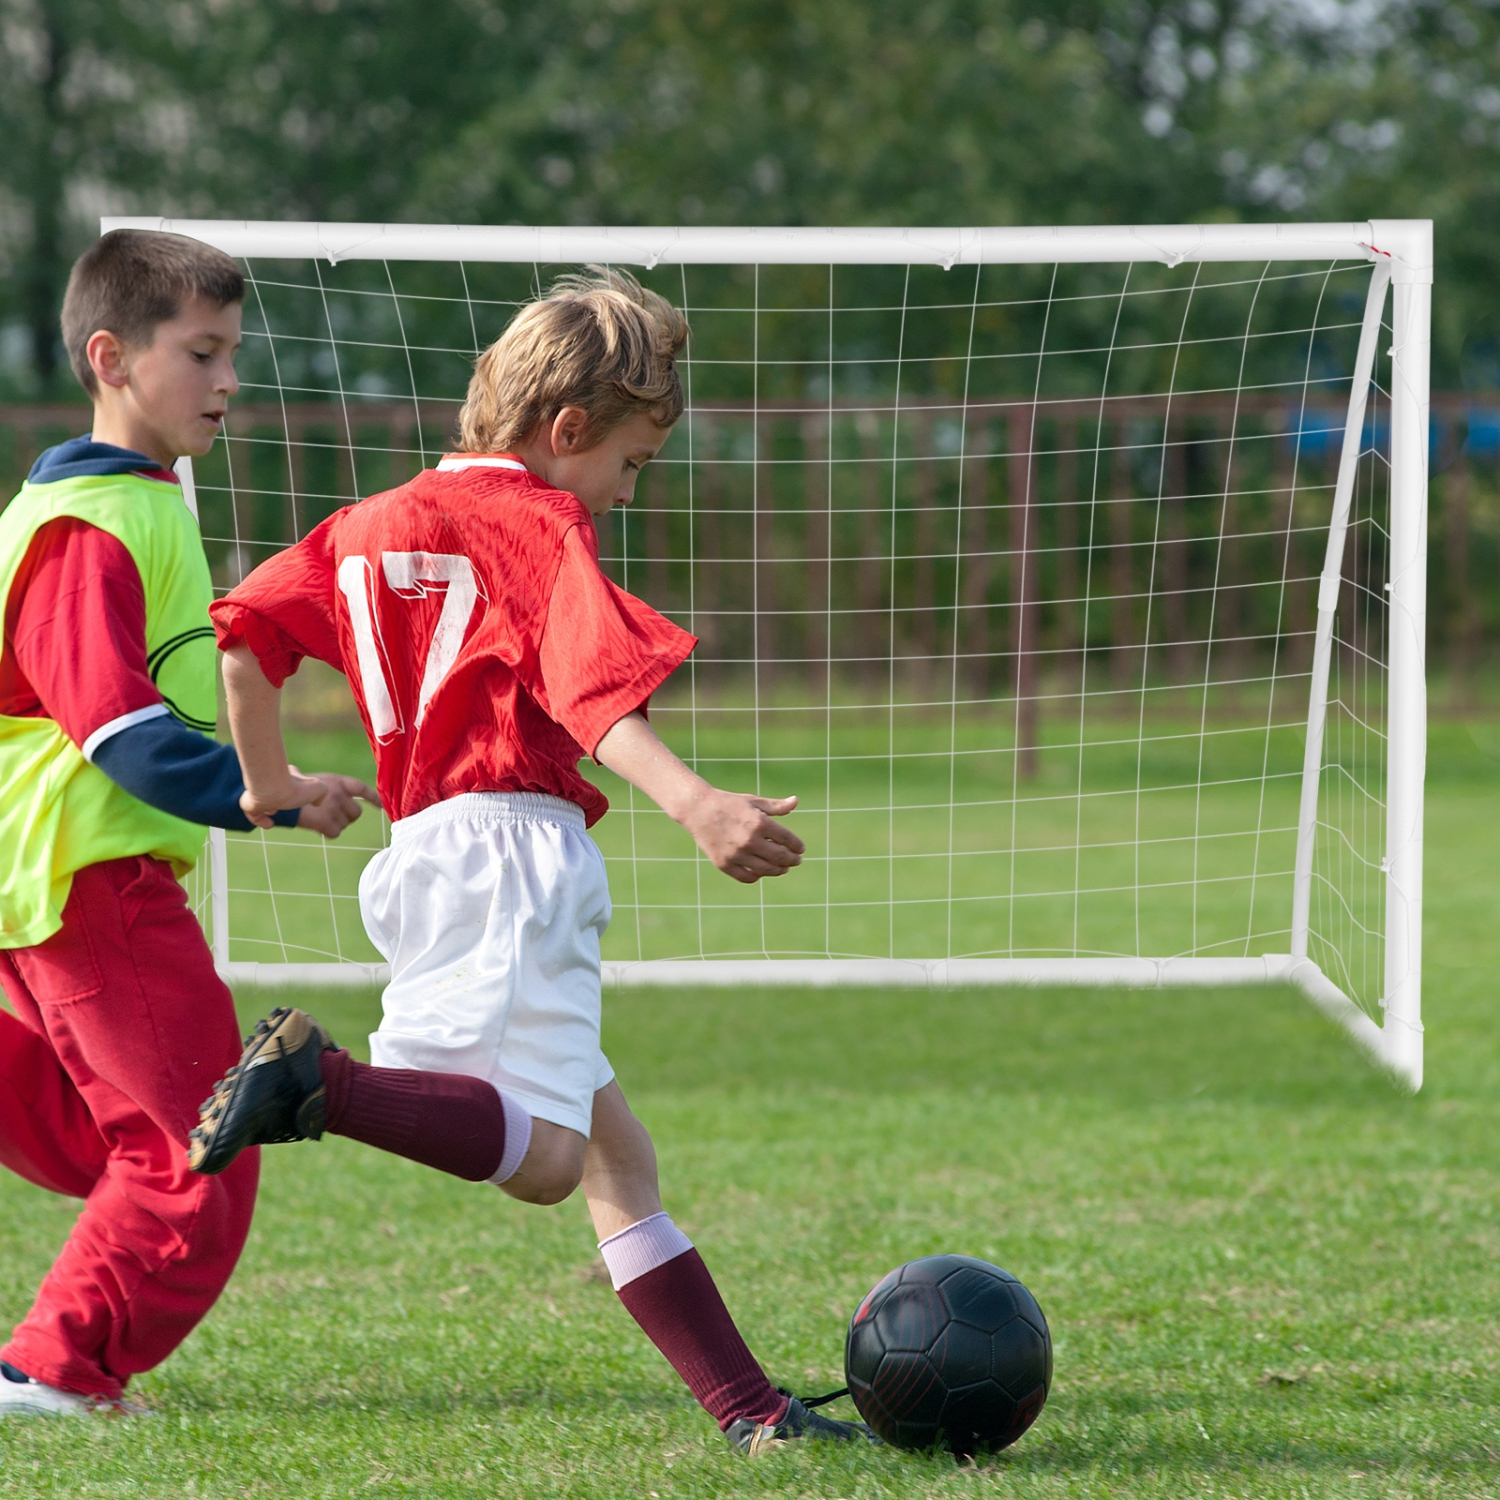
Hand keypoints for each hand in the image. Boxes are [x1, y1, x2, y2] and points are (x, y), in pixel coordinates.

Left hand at [239, 764, 330, 828]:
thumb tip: (316, 802)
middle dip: (279, 798)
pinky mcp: (249, 803)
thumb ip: (321, 793)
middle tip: (286, 806)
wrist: (274, 789)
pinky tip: (269, 824)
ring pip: (260, 800)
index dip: (294, 788)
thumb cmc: (296, 788)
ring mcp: (257, 791)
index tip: (301, 797)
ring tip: (274, 813)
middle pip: (272, 787)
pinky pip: (253, 813)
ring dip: (268, 808)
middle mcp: (269, 780)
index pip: (288, 778)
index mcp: (285, 774)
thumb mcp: (319, 788)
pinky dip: (261, 820)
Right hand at [293, 772, 381, 839]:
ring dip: (335, 824)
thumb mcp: (307, 778)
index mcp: (338, 781)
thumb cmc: (288, 786)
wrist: (276, 795)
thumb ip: (314, 781)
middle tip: (333, 816)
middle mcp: (339, 794)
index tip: (382, 808)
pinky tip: (317, 827)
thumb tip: (295, 771)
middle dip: (348, 817)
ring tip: (320, 817)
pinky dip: (328, 832)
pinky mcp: (326, 821)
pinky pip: (335, 833)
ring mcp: (333, 808)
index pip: (363, 790)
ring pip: (345, 824)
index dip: (375, 799)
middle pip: (357, 813)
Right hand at [678, 791, 802, 883]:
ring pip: (765, 870)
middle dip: (792, 860)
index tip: (800, 849)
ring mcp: (736, 854)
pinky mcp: (724, 864)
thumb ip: (776, 806)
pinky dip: (757, 876)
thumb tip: (796, 801)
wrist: (697, 809)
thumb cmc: (728, 803)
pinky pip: (746, 877)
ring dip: (778, 870)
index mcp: (759, 822)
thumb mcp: (753, 801)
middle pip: (780, 857)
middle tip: (796, 861)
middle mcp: (749, 840)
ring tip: (783, 868)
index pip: (787, 839)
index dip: (796, 846)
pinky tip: (762, 871)